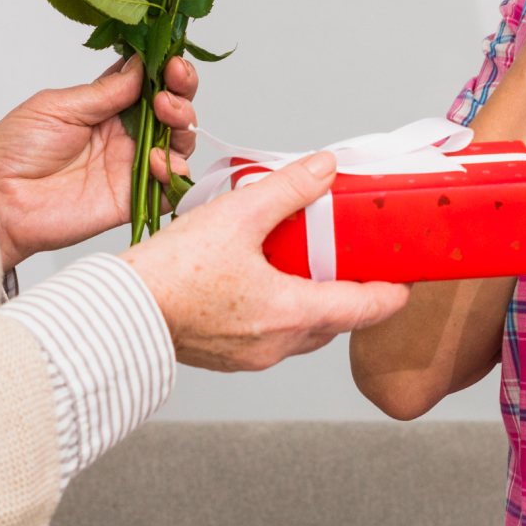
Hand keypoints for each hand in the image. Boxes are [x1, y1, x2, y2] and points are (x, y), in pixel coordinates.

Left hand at [0, 55, 198, 270]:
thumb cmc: (14, 149)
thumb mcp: (57, 106)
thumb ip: (103, 92)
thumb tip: (140, 66)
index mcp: (105, 106)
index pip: (148, 82)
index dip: (166, 69)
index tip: (170, 62)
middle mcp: (124, 133)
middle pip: (172, 110)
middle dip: (181, 94)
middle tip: (168, 91)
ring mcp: (131, 165)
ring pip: (179, 143)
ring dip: (183, 126)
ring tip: (167, 117)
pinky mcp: (133, 197)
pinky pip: (170, 187)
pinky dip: (176, 172)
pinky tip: (158, 160)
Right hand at [120, 152, 410, 370]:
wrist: (119, 312)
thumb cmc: (171, 272)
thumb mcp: (237, 216)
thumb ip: (287, 190)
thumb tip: (325, 169)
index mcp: (290, 313)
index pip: (364, 309)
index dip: (392, 294)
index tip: (407, 279)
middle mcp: (278, 344)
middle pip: (336, 321)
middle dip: (350, 293)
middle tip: (354, 259)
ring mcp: (252, 356)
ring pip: (303, 331)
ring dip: (313, 302)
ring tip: (305, 264)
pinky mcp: (228, 356)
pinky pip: (271, 336)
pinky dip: (280, 312)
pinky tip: (261, 281)